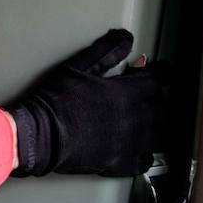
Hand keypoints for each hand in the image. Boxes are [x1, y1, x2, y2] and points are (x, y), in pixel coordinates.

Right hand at [9, 29, 160, 177]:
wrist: (39, 135)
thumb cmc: (55, 101)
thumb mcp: (79, 66)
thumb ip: (106, 50)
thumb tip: (125, 38)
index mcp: (127, 92)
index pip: (158, 79)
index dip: (161, 73)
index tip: (161, 71)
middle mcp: (135, 118)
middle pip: (162, 107)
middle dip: (159, 98)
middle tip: (152, 93)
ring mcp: (129, 143)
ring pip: (159, 134)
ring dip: (157, 125)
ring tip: (151, 120)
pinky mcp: (119, 163)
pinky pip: (144, 161)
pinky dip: (146, 155)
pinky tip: (141, 150)